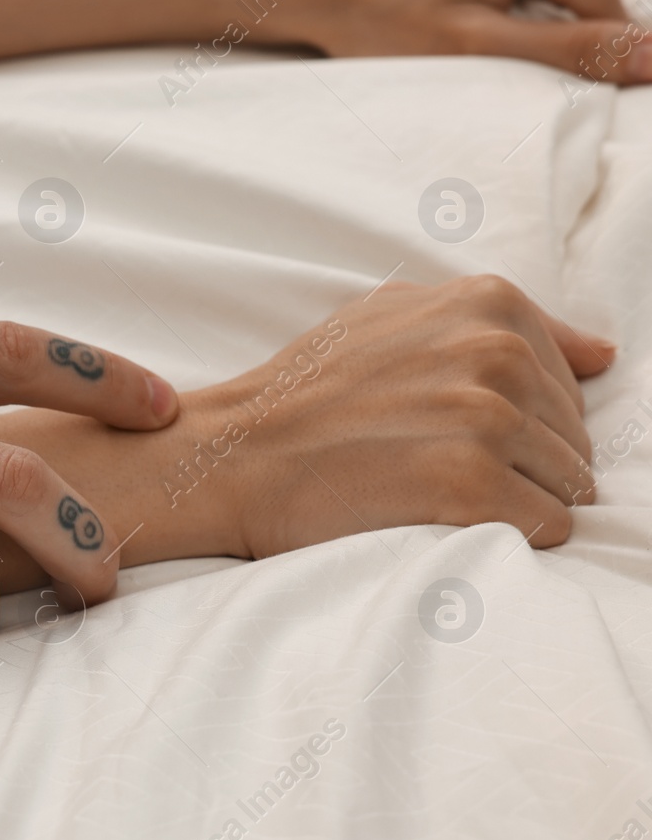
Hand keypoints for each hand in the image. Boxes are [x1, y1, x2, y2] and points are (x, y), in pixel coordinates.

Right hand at [213, 275, 611, 554]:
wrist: (235, 454)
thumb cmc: (305, 391)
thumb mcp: (391, 317)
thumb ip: (495, 321)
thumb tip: (604, 355)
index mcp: (486, 304)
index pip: (568, 382)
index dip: (521, 420)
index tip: (457, 434)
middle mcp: (494, 352)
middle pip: (573, 436)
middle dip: (525, 463)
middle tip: (441, 469)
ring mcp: (487, 418)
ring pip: (570, 484)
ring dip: (518, 501)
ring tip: (443, 496)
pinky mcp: (473, 483)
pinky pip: (549, 526)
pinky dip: (513, 535)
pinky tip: (453, 521)